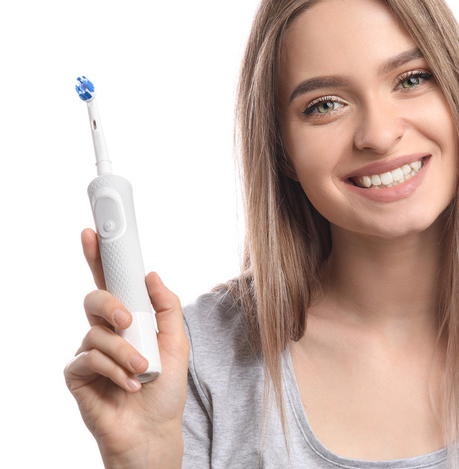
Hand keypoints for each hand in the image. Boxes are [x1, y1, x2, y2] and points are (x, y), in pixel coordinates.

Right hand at [64, 229, 189, 466]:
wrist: (155, 429)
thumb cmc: (166, 386)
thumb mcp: (177, 341)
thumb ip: (166, 307)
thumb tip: (151, 275)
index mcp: (129, 317)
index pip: (110, 281)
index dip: (99, 256)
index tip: (93, 232)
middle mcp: (105, 330)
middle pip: (94, 299)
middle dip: (110, 305)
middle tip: (127, 321)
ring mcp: (89, 351)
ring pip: (97, 334)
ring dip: (125, 352)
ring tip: (143, 371)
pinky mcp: (77, 374)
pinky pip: (89, 359)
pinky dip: (115, 371)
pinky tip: (130, 384)